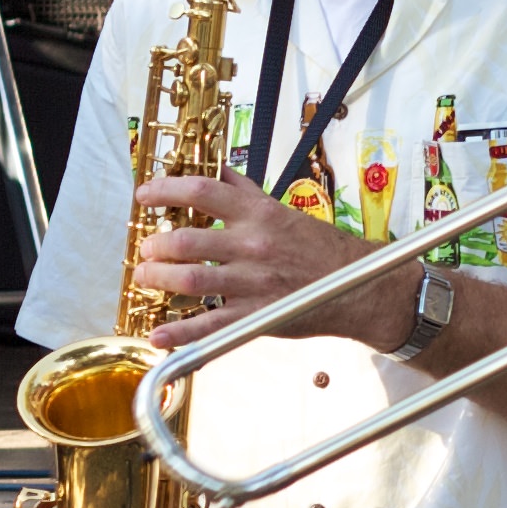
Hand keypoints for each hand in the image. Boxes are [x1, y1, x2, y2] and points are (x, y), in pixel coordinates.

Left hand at [131, 170, 405, 350]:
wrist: (361, 287)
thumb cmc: (323, 250)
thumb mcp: (285, 212)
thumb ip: (247, 193)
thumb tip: (220, 172)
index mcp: (259, 215)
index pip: (202, 191)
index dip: (166, 190)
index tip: (144, 195)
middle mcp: (253, 245)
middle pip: (185, 241)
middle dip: (154, 247)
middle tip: (147, 251)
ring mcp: (254, 282)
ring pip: (188, 281)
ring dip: (157, 280)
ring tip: (147, 278)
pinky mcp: (257, 314)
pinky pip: (211, 325)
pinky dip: (180, 332)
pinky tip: (159, 335)